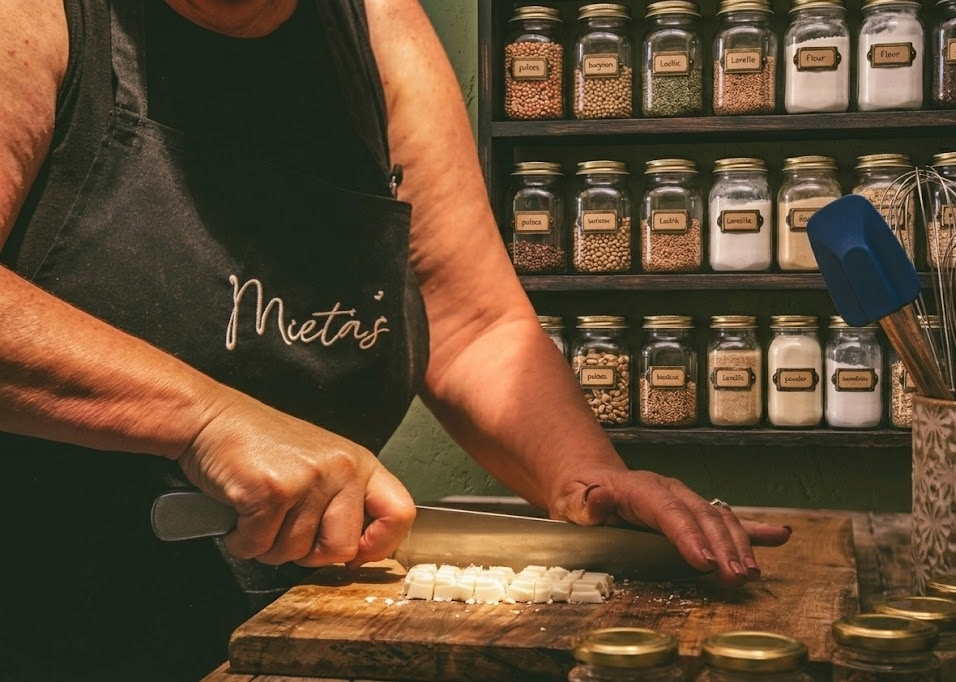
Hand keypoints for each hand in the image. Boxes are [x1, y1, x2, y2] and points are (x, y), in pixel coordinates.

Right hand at [175, 392, 415, 567]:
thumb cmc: (260, 446)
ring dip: (268, 545)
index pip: (401, 513)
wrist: (210, 419)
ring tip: (258, 512)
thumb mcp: (319, 465)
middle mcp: (343, 468)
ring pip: (296, 553)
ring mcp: (309, 478)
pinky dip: (241, 540)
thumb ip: (343, 501)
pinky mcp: (273, 490)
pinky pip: (259, 546)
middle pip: (342, 548)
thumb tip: (356, 554)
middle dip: (307, 554)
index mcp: (360, 463)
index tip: (355, 555)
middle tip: (285, 529)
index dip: (380, 545)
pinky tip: (239, 513)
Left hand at [549, 469, 791, 586]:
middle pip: (701, 516)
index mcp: (638, 489)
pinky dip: (753, 530)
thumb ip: (584, 503)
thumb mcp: (569, 499)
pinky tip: (779, 536)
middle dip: (722, 547)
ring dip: (739, 546)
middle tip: (736, 577)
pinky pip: (726, 519)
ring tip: (750, 574)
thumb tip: (598, 497)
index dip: (689, 535)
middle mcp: (668, 491)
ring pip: (719, 518)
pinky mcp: (692, 512)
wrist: (587, 479)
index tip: (705, 561)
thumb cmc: (578, 495)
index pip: (668, 511)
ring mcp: (683, 499)